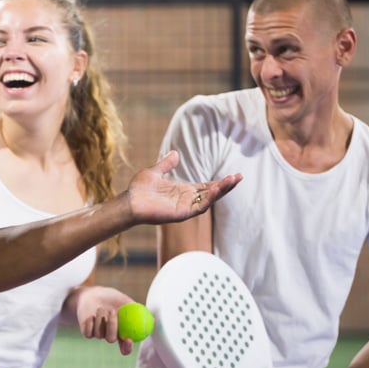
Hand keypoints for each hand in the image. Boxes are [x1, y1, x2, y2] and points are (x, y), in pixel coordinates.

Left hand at [70, 285, 135, 354]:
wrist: (92, 293)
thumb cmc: (112, 298)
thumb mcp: (126, 302)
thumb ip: (138, 311)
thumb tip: (154, 319)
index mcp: (121, 332)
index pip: (125, 347)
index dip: (127, 347)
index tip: (129, 339)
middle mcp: (110, 335)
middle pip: (111, 339)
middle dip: (112, 326)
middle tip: (112, 311)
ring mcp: (98, 334)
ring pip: (99, 334)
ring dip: (100, 319)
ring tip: (100, 307)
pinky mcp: (87, 332)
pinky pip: (88, 333)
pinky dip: (90, 324)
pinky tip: (91, 315)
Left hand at [124, 151, 241, 223]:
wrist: (129, 201)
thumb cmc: (139, 189)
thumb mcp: (155, 172)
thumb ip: (166, 164)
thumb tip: (175, 153)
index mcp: (183, 190)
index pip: (206, 186)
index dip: (219, 182)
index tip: (233, 175)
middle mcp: (187, 199)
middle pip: (211, 193)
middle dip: (226, 186)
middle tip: (239, 177)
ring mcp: (185, 207)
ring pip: (208, 200)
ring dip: (221, 191)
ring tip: (233, 180)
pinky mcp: (181, 214)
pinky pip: (198, 207)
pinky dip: (209, 199)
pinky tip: (216, 189)